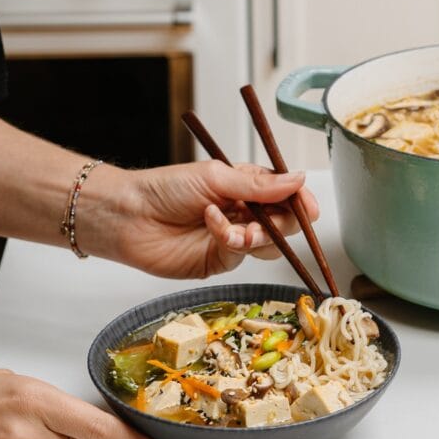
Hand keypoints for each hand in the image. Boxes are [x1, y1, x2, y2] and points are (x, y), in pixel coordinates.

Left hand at [94, 160, 318, 278]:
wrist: (129, 217)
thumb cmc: (165, 188)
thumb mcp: (216, 177)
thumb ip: (259, 185)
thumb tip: (299, 179)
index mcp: (245, 185)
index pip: (285, 193)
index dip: (300, 201)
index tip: (309, 208)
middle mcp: (244, 212)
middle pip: (285, 223)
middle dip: (282, 223)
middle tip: (268, 219)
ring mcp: (234, 238)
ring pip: (270, 244)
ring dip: (259, 236)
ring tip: (239, 227)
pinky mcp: (220, 261)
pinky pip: (242, 255)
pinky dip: (231, 240)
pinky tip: (212, 226)